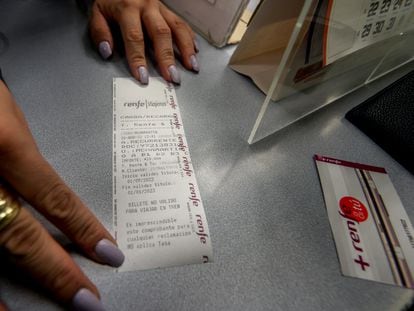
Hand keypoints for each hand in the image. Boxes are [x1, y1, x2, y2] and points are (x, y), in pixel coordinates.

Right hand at [0, 81, 123, 309]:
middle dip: (55, 273)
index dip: (84, 231)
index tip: (109, 254)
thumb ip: (27, 158)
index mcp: (3, 146)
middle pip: (20, 237)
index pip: (55, 199)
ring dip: (4, 294)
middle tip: (87, 301)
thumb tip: (49, 194)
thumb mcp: (9, 117)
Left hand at [89, 0, 198, 84]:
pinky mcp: (168, 10)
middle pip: (160, 33)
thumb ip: (100, 32)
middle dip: (167, 58)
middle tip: (172, 77)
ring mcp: (160, 8)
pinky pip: (182, 23)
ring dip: (186, 49)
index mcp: (127, 7)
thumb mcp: (97, 13)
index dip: (138, 59)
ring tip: (192, 66)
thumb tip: (107, 51)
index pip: (134, 37)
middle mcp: (147, 6)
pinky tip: (195, 51)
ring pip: (177, 27)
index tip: (142, 76)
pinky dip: (190, 38)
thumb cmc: (111, 1)